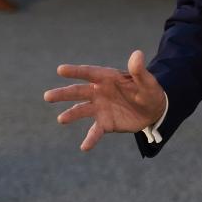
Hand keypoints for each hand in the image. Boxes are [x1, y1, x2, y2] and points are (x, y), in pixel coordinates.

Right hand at [43, 50, 166, 150]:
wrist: (153, 110)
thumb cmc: (149, 91)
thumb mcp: (147, 82)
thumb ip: (139, 71)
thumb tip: (138, 54)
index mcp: (107, 77)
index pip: (89, 73)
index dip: (75, 71)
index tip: (60, 70)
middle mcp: (99, 92)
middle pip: (78, 91)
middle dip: (63, 93)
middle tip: (48, 96)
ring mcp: (100, 108)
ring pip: (81, 110)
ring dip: (71, 114)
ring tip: (61, 119)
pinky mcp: (105, 123)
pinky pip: (95, 131)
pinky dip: (90, 139)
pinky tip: (84, 147)